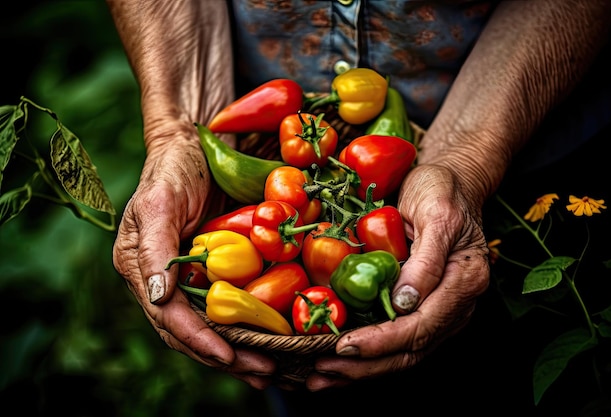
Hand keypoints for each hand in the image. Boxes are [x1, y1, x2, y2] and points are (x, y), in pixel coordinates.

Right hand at [112, 119, 277, 388]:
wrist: (196, 144)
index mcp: (140, 267)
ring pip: (209, 327)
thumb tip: (158, 297)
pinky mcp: (213, 270)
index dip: (198, 340)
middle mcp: (161, 280)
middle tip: (262, 373)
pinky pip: (227, 307)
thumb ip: (155, 248)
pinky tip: (269, 342)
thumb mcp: (160, 202)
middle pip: (189, 332)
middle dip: (224, 356)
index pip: (168, 316)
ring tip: (269, 372)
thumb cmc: (174, 168)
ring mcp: (188, 277)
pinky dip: (246, 328)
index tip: (229, 357)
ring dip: (238, 351)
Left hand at [307, 164, 489, 389]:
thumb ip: (426, 260)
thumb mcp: (435, 214)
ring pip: (404, 353)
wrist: (452, 184)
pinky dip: (369, 355)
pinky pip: (399, 340)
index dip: (382, 341)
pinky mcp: (425, 308)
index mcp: (465, 281)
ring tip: (321, 378)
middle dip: (365, 366)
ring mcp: (442, 310)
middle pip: (412, 350)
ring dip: (362, 370)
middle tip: (321, 372)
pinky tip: (338, 362)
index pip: (422, 325)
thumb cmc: (442, 191)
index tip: (345, 346)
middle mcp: (457, 304)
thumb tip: (404, 303)